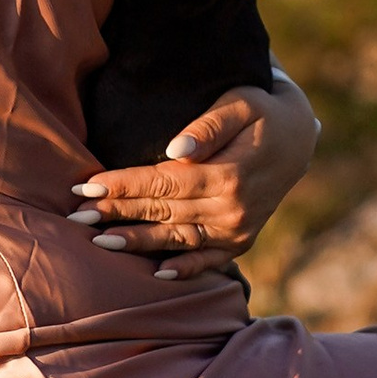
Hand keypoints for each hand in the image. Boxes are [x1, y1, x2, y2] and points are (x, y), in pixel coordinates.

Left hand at [71, 79, 320, 274]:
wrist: (301, 138)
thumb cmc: (262, 112)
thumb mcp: (240, 103)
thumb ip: (209, 126)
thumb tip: (176, 149)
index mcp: (228, 175)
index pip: (162, 181)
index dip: (121, 185)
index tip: (84, 186)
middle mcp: (232, 210)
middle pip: (163, 212)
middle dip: (116, 213)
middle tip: (75, 218)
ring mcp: (238, 230)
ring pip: (178, 239)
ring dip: (138, 243)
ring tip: (100, 244)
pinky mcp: (241, 241)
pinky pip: (209, 260)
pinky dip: (184, 269)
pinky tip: (157, 273)